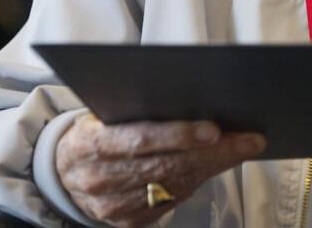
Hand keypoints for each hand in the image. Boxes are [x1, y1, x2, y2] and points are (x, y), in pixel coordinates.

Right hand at [56, 114, 265, 227]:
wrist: (62, 172)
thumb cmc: (95, 131)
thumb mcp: (101, 113)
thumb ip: (135, 108)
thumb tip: (194, 96)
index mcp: (91, 144)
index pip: (140, 139)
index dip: (179, 135)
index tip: (215, 129)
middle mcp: (100, 179)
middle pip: (166, 165)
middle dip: (214, 152)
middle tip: (249, 139)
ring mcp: (113, 206)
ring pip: (174, 185)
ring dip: (213, 166)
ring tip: (243, 147)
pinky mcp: (127, 221)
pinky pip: (172, 200)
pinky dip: (198, 181)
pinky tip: (218, 164)